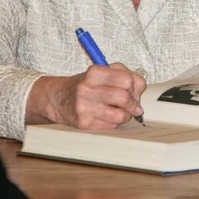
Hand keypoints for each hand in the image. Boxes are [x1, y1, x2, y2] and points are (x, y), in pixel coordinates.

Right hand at [27, 63, 145, 129]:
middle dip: (133, 102)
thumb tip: (140, 88)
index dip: (134, 85)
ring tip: (122, 112)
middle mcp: (87, 88)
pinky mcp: (84, 124)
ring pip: (120, 115)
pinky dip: (115, 122)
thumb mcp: (101, 72)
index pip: (126, 79)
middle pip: (124, 97)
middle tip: (133, 105)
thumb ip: (123, 74)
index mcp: (94, 72)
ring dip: (126, 115)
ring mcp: (84, 107)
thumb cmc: (85, 84)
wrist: (57, 98)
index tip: (133, 89)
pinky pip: (111, 126)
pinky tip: (109, 116)